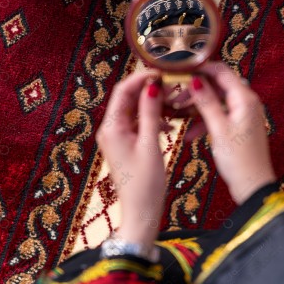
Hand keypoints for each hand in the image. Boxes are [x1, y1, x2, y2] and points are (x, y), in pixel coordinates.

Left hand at [96, 71, 164, 245]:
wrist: (141, 212)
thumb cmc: (145, 183)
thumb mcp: (151, 144)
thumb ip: (151, 113)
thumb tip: (152, 85)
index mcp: (112, 128)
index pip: (123, 90)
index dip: (142, 77)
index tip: (162, 71)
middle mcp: (110, 129)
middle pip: (128, 98)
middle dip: (149, 89)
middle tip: (172, 85)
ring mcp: (117, 137)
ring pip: (134, 109)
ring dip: (152, 104)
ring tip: (173, 103)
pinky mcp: (125, 144)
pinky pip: (137, 122)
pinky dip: (151, 118)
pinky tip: (166, 124)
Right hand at [188, 62, 276, 204]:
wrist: (253, 186)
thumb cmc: (238, 159)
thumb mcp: (218, 129)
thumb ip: (207, 102)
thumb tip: (195, 80)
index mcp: (245, 98)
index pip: (222, 71)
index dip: (201, 68)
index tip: (180, 72)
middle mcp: (247, 102)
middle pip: (218, 85)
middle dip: (196, 90)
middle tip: (175, 97)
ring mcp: (244, 114)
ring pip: (217, 101)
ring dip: (198, 107)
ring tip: (178, 114)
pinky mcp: (239, 127)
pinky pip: (219, 116)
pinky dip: (205, 122)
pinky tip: (188, 135)